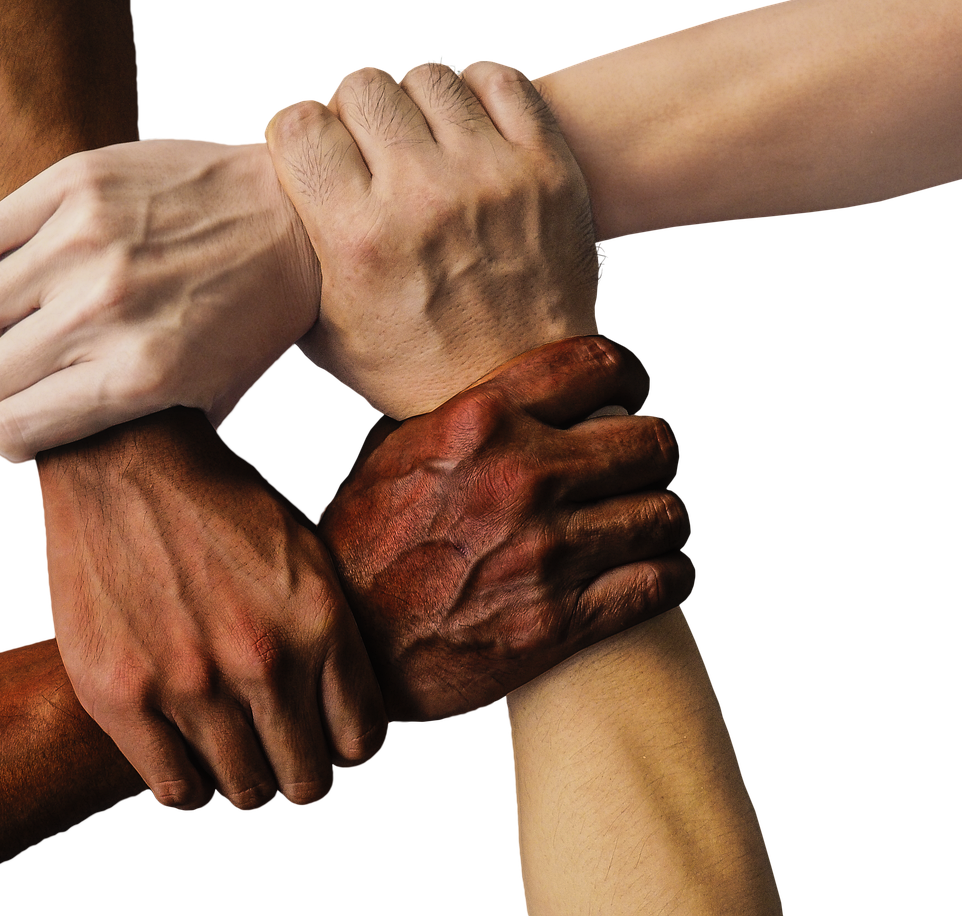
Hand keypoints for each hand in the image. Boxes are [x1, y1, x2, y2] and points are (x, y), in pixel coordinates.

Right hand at [0, 137, 320, 462]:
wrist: (298, 217)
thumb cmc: (256, 311)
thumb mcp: (214, 395)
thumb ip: (145, 436)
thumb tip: (73, 462)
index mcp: (140, 375)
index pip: (15, 428)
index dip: (11, 436)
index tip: (20, 427)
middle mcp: (105, 312)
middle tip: (18, 374)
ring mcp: (85, 242)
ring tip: (14, 323)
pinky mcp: (74, 184)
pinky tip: (6, 274)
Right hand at [36, 408, 385, 811]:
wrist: (123, 459)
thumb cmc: (218, 503)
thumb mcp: (305, 550)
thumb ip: (332, 629)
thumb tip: (355, 706)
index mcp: (318, 621)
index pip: (362, 740)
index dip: (345, 744)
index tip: (325, 734)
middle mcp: (262, 659)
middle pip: (307, 778)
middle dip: (300, 770)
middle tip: (279, 749)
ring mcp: (190, 683)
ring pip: (245, 790)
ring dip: (244, 776)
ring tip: (231, 746)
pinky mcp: (122, 696)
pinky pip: (177, 791)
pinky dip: (190, 785)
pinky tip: (188, 755)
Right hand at [264, 59, 602, 419]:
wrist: (521, 390)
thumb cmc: (413, 366)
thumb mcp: (327, 333)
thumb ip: (293, 259)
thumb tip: (261, 203)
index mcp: (358, 239)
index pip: (299, 123)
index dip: (299, 133)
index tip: (313, 155)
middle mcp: (422, 198)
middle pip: (362, 85)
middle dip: (353, 112)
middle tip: (369, 150)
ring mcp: (491, 176)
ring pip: (429, 76)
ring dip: (415, 103)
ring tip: (422, 143)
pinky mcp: (546, 167)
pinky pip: (500, 80)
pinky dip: (476, 95)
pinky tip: (467, 132)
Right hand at [318, 335, 694, 722]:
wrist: (346, 649)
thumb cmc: (358, 549)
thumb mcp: (386, 456)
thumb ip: (451, 418)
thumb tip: (501, 396)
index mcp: (479, 422)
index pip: (597, 365)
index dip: (631, 376)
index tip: (632, 394)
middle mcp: (521, 477)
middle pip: (652, 442)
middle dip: (653, 455)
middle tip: (638, 470)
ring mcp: (546, 552)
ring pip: (667, 514)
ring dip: (663, 520)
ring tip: (646, 526)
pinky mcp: (561, 621)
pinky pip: (662, 582)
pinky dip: (669, 576)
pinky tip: (652, 573)